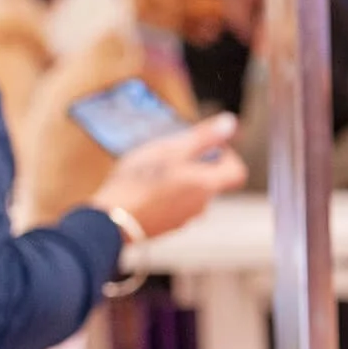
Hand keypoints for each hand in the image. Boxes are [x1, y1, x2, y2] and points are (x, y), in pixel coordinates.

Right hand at [90, 114, 247, 239]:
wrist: (110, 221)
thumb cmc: (140, 182)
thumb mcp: (171, 150)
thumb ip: (203, 137)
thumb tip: (231, 123)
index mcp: (208, 186)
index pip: (237, 171)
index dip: (226, 155)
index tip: (204, 145)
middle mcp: (202, 206)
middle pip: (212, 180)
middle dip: (196, 163)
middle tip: (169, 152)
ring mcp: (184, 219)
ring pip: (191, 191)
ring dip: (179, 177)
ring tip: (151, 168)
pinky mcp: (166, 226)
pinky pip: (174, 204)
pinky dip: (166, 192)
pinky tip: (142, 186)